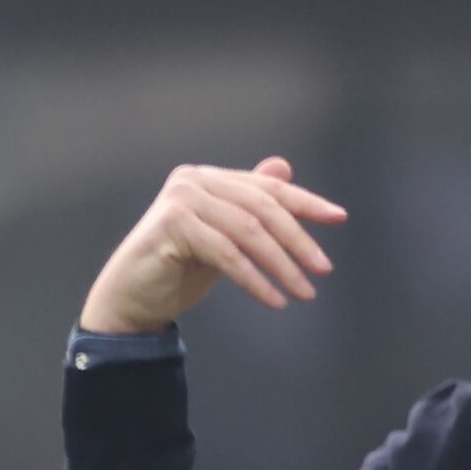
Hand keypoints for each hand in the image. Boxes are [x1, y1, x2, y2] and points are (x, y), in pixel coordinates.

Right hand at [79, 155, 348, 335]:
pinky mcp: (173, 224)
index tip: (339, 217)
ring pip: (248, 231)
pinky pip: (227, 254)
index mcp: (209, 178)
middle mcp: (194, 180)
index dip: (306, 202)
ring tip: (303, 292)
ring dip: (281, 265)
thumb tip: (284, 168)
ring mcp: (181, 199)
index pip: (267, 188)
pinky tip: (273, 299)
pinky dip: (255, 279)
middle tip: (323, 269)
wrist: (131, 301)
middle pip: (262, 208)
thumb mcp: (225, 239)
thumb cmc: (177, 270)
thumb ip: (250, 208)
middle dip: (298, 240)